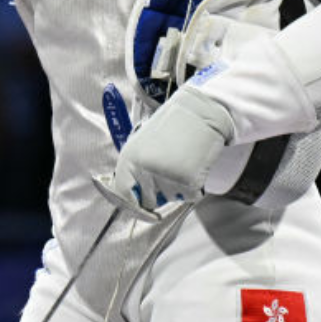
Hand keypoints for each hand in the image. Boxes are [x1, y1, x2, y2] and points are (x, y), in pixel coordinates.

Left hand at [112, 86, 233, 211]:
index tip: (139, 206)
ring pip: (169, 199)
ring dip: (176, 189)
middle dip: (156, 196)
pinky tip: (193, 167)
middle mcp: (144, 170)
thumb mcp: (141, 143)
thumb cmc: (170, 128)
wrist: (198, 115)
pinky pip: (189, 196)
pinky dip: (192, 188)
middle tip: (166, 176)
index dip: (130, 203)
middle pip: (146, 202)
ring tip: (181, 164)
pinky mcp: (188, 182)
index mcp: (129, 159)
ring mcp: (166, 177)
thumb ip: (133, 167)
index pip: (122, 193)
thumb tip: (130, 192)